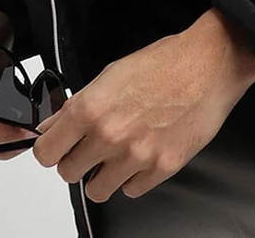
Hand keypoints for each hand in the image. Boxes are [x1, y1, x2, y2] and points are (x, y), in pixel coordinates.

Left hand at [31, 7, 254, 200]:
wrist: (208, 65)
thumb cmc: (164, 63)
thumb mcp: (111, 74)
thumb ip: (77, 105)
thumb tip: (51, 126)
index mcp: (91, 108)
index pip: (46, 152)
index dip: (50, 148)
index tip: (57, 146)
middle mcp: (109, 135)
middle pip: (68, 174)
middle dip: (77, 160)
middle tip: (91, 146)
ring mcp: (136, 156)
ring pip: (97, 190)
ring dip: (103, 174)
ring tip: (118, 153)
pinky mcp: (162, 168)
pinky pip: (131, 191)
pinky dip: (134, 177)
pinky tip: (143, 153)